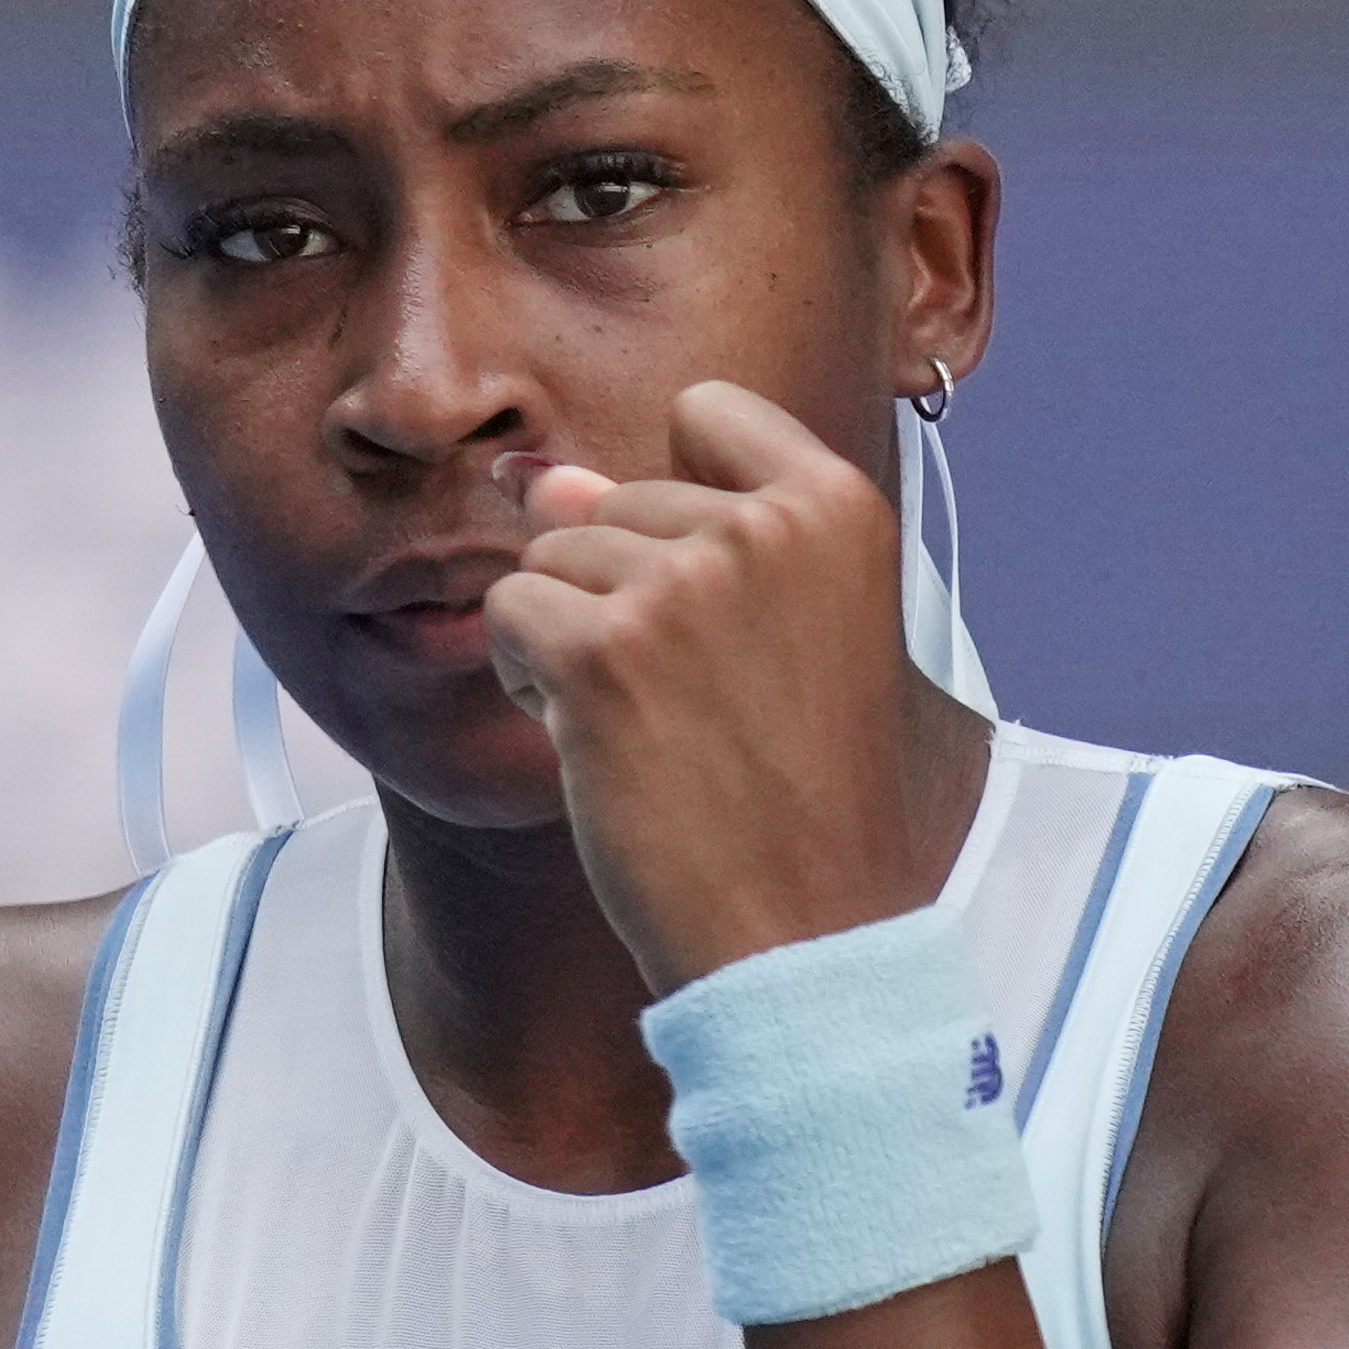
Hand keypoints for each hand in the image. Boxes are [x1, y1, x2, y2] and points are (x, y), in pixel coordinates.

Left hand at [479, 376, 952, 994]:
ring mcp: (679, 586)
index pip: (710, 416)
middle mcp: (761, 527)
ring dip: (567, 639)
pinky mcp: (601, 655)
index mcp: (839, 509)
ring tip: (644, 727)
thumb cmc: (815, 804)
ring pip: (551, 559)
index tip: (704, 589)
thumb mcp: (804, 640)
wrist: (808, 933)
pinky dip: (525, 678)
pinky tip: (589, 742)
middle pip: (616, 503)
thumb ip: (696, 536)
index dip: (679, 500)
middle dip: (618, 591)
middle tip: (687, 704)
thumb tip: (544, 476)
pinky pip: (509, 615)